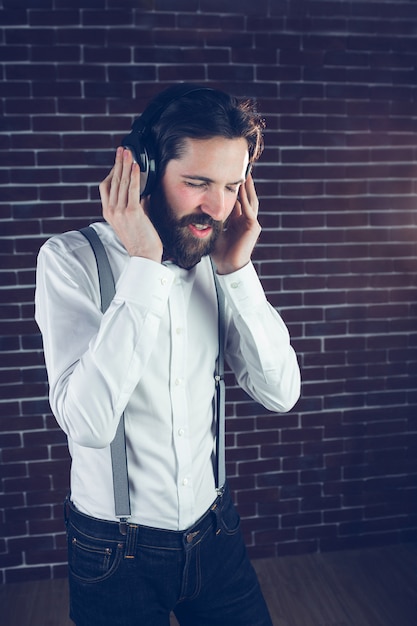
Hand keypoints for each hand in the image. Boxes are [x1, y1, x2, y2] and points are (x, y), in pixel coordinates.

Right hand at [99, 147, 162, 261]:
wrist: (144, 256)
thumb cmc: (141, 241)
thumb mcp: (134, 221)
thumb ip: (136, 205)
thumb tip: (144, 193)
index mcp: (108, 213)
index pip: (105, 187)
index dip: (112, 171)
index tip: (118, 161)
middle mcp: (111, 210)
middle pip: (112, 180)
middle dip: (118, 162)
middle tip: (122, 150)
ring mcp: (120, 211)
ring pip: (121, 182)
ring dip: (125, 164)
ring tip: (128, 152)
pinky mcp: (132, 212)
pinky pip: (132, 189)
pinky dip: (133, 175)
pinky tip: (136, 166)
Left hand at [211, 173, 260, 274]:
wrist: (228, 266)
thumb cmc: (220, 252)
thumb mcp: (214, 230)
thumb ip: (210, 220)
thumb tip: (196, 211)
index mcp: (238, 221)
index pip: (238, 200)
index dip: (234, 189)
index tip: (228, 176)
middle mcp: (246, 220)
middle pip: (247, 198)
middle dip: (244, 184)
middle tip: (240, 169)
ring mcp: (252, 223)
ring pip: (251, 201)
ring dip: (247, 188)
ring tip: (245, 175)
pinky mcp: (253, 227)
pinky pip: (249, 211)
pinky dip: (245, 201)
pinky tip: (241, 191)